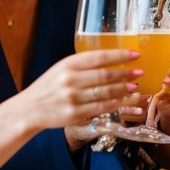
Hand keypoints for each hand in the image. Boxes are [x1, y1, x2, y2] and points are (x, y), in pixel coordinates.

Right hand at [16, 48, 140, 132]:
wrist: (29, 109)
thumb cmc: (49, 87)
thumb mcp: (61, 69)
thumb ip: (83, 65)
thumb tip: (114, 61)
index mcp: (68, 64)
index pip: (99, 57)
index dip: (120, 55)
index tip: (135, 55)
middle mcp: (70, 80)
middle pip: (105, 75)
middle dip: (126, 73)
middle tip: (140, 72)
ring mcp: (73, 98)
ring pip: (107, 93)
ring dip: (125, 89)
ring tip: (136, 86)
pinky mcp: (75, 114)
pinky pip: (102, 108)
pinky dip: (117, 104)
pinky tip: (126, 100)